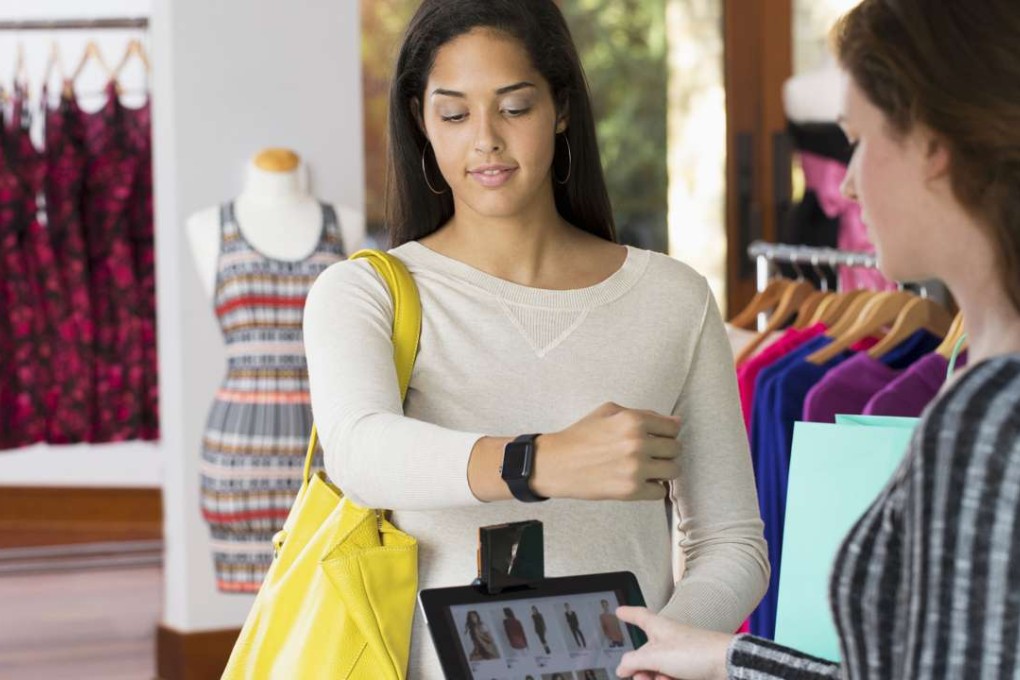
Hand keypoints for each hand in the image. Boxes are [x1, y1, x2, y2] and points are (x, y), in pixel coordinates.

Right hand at [531, 402, 681, 500]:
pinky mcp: (631, 490)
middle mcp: (637, 443)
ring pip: (673, 471)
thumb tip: (675, 421)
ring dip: (662, 470)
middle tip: (649, 455)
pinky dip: (653, 488)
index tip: (657, 438)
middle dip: (664, 452)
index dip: (666, 433)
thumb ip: (643, 414)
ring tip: (647, 469)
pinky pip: (661, 492)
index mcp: (633, 421)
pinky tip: (639, 482)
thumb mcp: (609, 412)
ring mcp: (635, 468)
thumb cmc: (581, 436)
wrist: (556, 463)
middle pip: (676, 449)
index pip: (673, 427)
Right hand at [615, 606, 731, 679]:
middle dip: (639, 668)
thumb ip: (633, 662)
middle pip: (645, 652)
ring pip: (657, 667)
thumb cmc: (694, 651)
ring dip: (654, 677)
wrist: (725, 665)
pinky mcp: (690, 667)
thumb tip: (621, 668)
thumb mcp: (655, 656)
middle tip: (639, 677)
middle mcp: (667, 638)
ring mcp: (679, 653)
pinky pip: (670, 674)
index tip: (620, 611)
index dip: (628, 613)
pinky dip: (667, 679)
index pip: (639, 616)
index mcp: (658, 627)